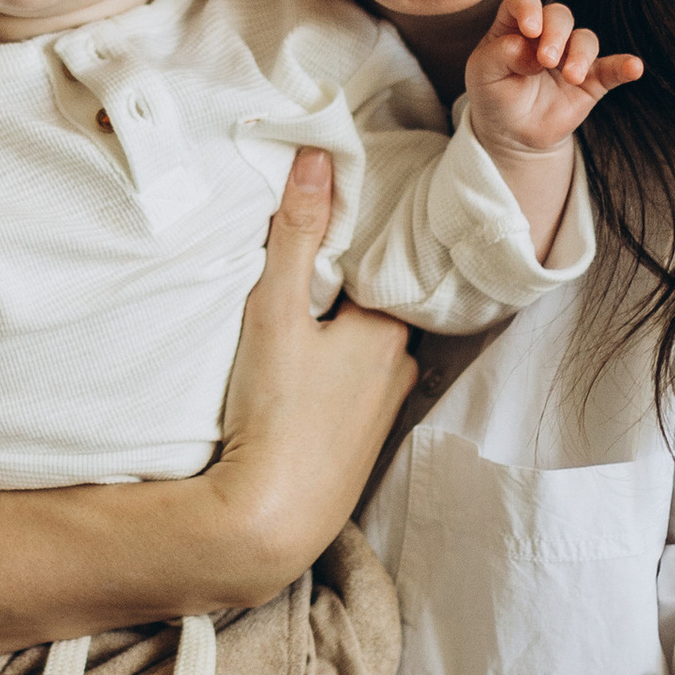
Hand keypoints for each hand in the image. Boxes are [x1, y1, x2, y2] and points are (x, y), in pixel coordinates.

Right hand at [209, 151, 414, 595]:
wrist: (273, 517)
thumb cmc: (277, 414)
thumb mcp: (276, 312)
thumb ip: (296, 234)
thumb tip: (317, 157)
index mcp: (390, 329)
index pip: (379, 265)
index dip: (350, 243)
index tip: (322, 224)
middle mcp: (401, 368)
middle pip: (372, 307)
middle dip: (342, 290)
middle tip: (302, 268)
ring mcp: (384, 411)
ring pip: (364, 351)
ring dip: (339, 336)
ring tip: (297, 322)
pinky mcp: (361, 445)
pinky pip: (353, 389)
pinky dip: (333, 376)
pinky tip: (301, 379)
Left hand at [465, 0, 641, 160]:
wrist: (513, 133)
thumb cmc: (494, 95)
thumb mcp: (483, 75)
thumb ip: (499, 55)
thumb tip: (528, 48)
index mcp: (515, 26)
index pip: (523, 1)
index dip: (528, 8)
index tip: (529, 30)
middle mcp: (546, 35)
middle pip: (559, 15)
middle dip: (556, 33)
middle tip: (546, 61)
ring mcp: (570, 56)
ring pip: (585, 39)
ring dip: (580, 54)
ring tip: (571, 77)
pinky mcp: (592, 80)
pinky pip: (613, 68)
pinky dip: (625, 66)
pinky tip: (634, 68)